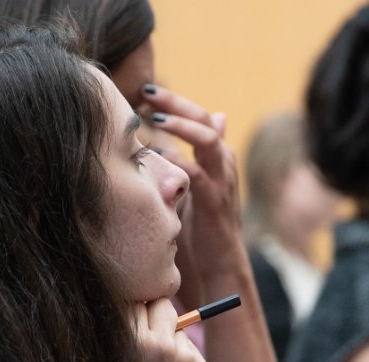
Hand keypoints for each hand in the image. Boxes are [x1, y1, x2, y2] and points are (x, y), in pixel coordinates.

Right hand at [107, 298, 206, 361]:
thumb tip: (140, 296)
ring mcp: (181, 357)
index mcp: (128, 340)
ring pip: (177, 325)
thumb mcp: (109, 359)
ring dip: (168, 336)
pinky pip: (189, 346)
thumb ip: (121, 328)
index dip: (130, 310)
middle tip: (144, 337)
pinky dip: (181, 357)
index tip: (127, 322)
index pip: (134, 299)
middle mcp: (157, 345)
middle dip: (154, 314)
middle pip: (161, 304)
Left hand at [140, 84, 241, 277]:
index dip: (176, 102)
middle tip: (146, 91)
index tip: (145, 92)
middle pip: (204, 119)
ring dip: (180, 125)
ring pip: (207, 138)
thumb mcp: (199, 186)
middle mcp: (223, 163)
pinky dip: (176, 160)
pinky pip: (197, 172)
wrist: (220, 263)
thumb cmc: (204, 227)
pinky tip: (155, 156)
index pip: (200, 117)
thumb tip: (198, 127)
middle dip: (176, 103)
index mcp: (218, 157)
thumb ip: (197, 158)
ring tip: (153, 117)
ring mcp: (221, 180)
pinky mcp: (213, 201)